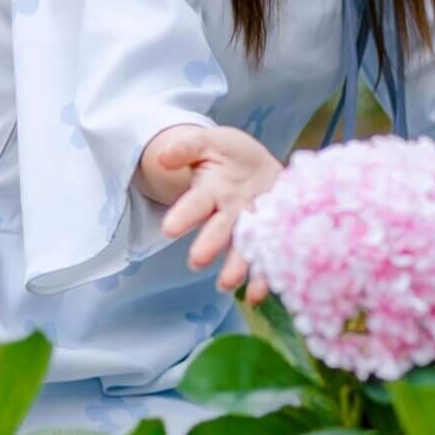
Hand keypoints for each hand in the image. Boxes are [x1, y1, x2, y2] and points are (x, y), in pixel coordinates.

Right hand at [147, 124, 283, 301]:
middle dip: (208, 245)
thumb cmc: (226, 154)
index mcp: (209, 192)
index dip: (182, 215)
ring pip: (240, 248)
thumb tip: (164, 157)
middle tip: (196, 262)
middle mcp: (227, 214)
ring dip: (234, 267)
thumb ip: (187, 147)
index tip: (168, 229)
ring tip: (227, 284)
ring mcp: (249, 226)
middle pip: (217, 231)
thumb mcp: (207, 142)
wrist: (255, 165)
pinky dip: (263, 276)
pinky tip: (259, 292)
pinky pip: (267, 255)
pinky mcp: (270, 233)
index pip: (194, 204)